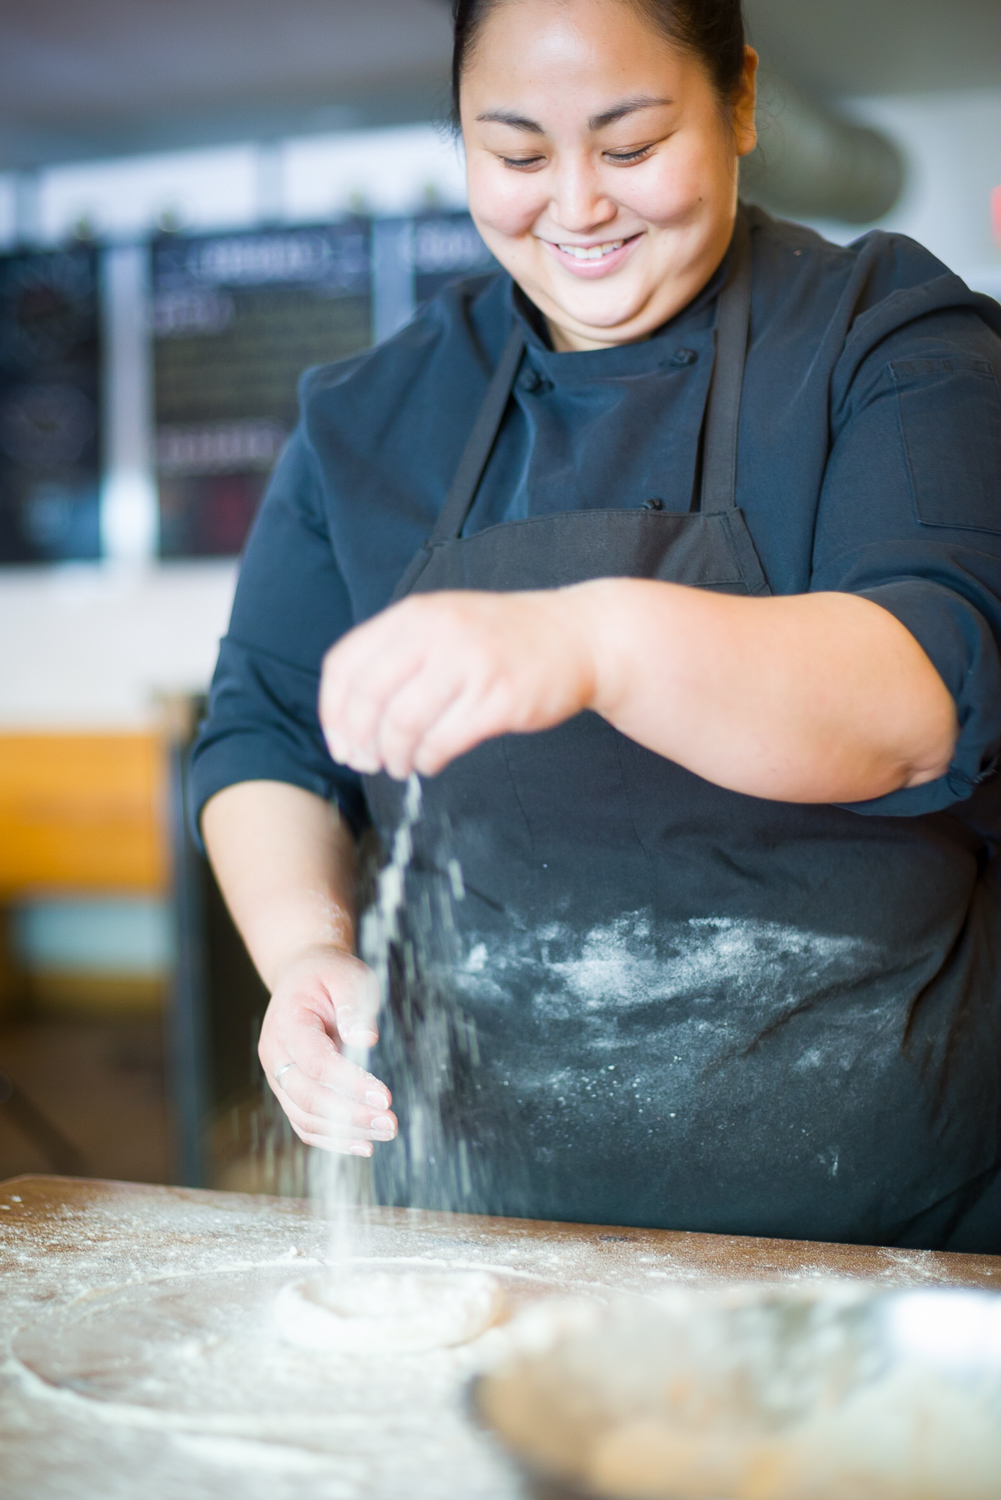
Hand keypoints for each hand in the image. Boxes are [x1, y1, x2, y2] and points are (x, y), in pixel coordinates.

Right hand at [258, 944, 396, 1154]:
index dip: (351, 1084)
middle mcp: (275, 1055)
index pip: (317, 1063)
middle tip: (391, 1123)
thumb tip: (366, 1038)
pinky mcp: (289, 1092)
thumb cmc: (329, 976)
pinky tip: (363, 1144)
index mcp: (287, 1024)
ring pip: (304, 1117)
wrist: (303, 977)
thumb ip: (354, 1004)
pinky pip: (305, 1124)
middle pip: (307, 1097)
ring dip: (344, 1133)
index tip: (385, 1097)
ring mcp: (278, 1077)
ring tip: (385, 1133)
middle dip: (350, 1116)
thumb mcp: (346, 975)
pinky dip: (332, 1140)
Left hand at [319, 588, 594, 778]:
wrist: (577, 635)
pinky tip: (430, 762)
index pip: (345, 664)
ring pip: (403, 723)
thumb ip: (397, 654)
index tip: (341, 742)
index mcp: (414, 614)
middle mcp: (439, 632)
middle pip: (369, 697)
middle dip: (360, 740)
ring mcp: (471, 662)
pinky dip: (427, 759)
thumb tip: (348, 720)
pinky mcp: (501, 697)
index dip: (333, 712)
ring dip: (394, 755)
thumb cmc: (502, 639)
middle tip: (367, 762)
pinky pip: (443, 740)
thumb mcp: (443, 623)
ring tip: (400, 766)